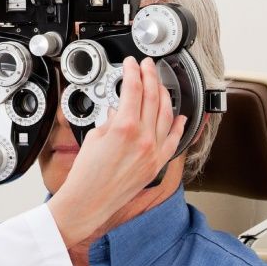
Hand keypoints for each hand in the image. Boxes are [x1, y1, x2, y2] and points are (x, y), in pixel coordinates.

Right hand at [47, 56, 185, 246]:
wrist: (89, 201)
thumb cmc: (86, 174)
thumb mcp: (95, 137)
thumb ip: (111, 120)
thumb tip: (119, 112)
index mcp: (125, 127)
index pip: (133, 89)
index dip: (133, 71)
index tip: (132, 64)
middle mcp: (144, 138)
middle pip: (153, 97)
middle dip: (151, 76)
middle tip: (148, 66)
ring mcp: (153, 151)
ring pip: (167, 114)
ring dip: (164, 95)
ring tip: (160, 85)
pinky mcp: (157, 164)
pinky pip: (174, 140)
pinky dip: (179, 126)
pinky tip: (180, 116)